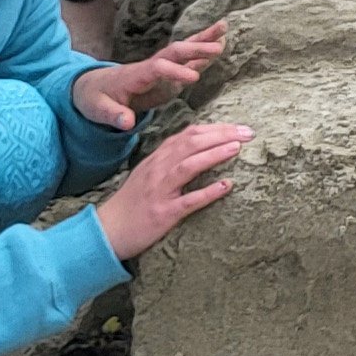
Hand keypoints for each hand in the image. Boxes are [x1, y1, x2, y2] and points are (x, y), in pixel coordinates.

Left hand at [70, 21, 228, 131]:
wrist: (94, 88)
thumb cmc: (97, 99)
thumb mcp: (99, 110)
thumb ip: (114, 115)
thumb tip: (126, 123)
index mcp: (136, 75)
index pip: (158, 68)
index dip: (174, 71)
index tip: (192, 78)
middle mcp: (151, 65)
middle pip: (174, 52)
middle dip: (195, 49)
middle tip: (216, 47)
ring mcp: (161, 66)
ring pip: (183, 49)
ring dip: (203, 39)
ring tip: (224, 28)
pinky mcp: (168, 71)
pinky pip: (188, 59)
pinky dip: (203, 49)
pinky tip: (221, 42)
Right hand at [95, 121, 252, 260]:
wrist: (108, 229)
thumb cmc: (133, 201)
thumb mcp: (149, 172)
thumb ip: (171, 157)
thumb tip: (199, 143)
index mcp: (157, 159)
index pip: (187, 135)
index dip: (214, 128)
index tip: (238, 126)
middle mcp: (158, 170)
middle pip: (191, 144)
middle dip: (221, 135)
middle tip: (248, 133)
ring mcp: (160, 191)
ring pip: (188, 166)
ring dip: (214, 154)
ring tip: (237, 148)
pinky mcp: (163, 213)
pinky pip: (188, 201)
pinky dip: (208, 192)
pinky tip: (227, 185)